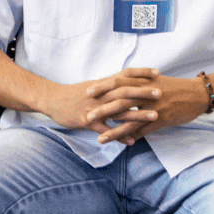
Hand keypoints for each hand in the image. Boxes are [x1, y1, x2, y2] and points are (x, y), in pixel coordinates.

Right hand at [39, 68, 162, 137]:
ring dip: (137, 114)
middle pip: (124, 91)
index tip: (157, 72)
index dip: (141, 73)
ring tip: (155, 116)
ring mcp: (94, 108)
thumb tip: (125, 84)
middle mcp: (100, 95)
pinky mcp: (87, 121)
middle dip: (143, 92)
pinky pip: (106, 129)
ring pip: (118, 110)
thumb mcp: (93, 86)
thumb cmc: (73, 94)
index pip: (124, 74)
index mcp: (103, 85)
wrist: (52, 100)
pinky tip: (132, 141)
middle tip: (161, 93)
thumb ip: (110, 86)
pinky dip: (119, 135)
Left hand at [84, 71, 209, 144]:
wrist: (198, 93)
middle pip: (121, 101)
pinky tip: (121, 144)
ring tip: (100, 139)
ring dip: (114, 130)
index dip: (103, 87)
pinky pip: (144, 130)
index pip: (119, 81)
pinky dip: (132, 137)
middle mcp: (147, 93)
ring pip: (130, 120)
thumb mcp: (154, 80)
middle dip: (103, 109)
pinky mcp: (163, 119)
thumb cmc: (174, 87)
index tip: (88, 92)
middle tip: (87, 116)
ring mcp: (154, 107)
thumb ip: (137, 82)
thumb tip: (119, 85)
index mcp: (143, 81)